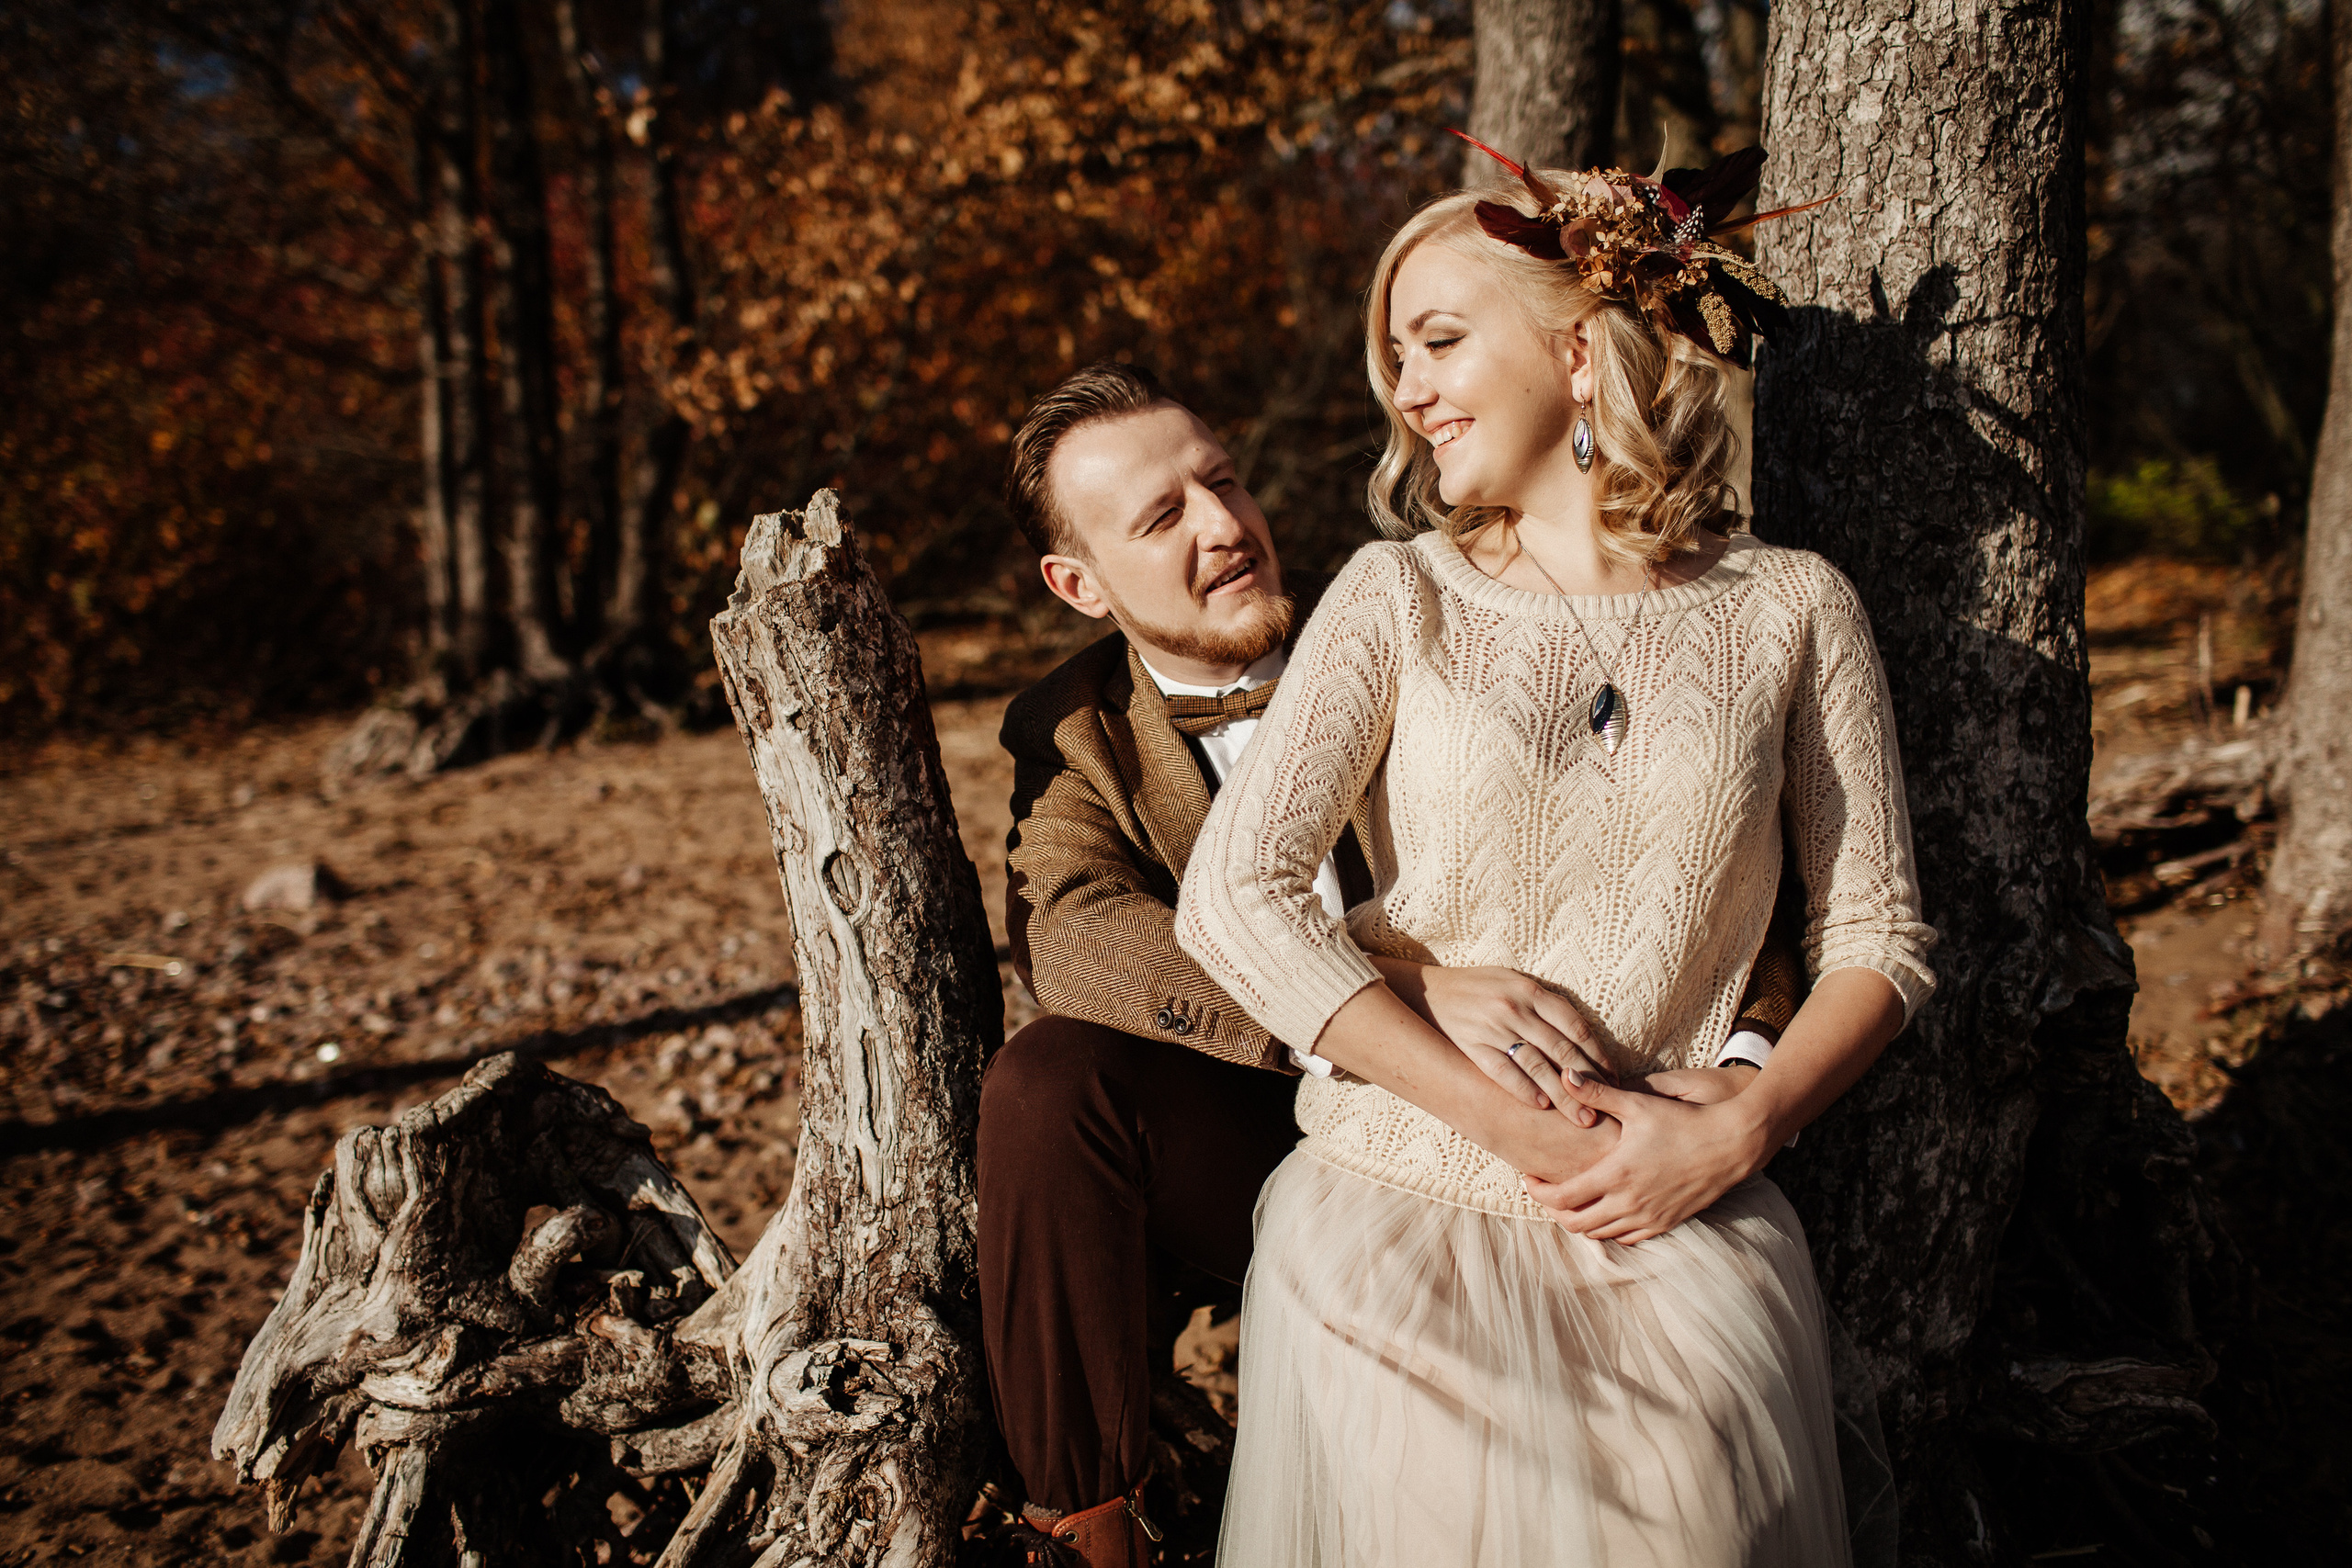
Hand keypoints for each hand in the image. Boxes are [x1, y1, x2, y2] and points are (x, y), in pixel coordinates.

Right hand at [1372, 959, 1607, 1117]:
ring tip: (1581, 1117)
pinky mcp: (1472, 1046)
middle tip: (1606, 1107)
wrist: (1426, 991)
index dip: (1598, 1055)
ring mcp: (1493, 1028)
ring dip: (1563, 1094)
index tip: (1613, 1078)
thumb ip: (1543, 1003)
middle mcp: (1515, 1008)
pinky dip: (1525, 1090)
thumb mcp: (1512, 982)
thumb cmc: (1476, 988)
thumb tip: (1580, 1033)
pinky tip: (1541, 1105)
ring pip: (1538, 1066)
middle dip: (1588, 1082)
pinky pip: (1504, 1072)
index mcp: (1530, 990)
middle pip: (1562, 1050)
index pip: (1575, 1027)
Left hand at [1520, 1072, 1771, 1243]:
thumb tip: (1564, 1074)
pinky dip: (1608, 1230)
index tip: (1530, 1178)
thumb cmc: (1685, 1120)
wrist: (1733, 1144)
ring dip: (1579, 1221)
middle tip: (1546, 1191)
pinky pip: (1627, 1238)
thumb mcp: (1639, 1104)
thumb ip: (1598, 1093)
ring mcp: (1649, 1217)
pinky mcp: (1667, 1223)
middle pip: (1575, 1223)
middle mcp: (1629, 1203)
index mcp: (1616, 1175)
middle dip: (1553, 1211)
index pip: (1562, 1197)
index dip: (1538, 1192)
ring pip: (1600, 1235)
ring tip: (1571, 1199)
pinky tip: (1605, 1211)